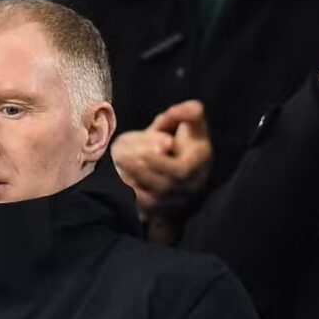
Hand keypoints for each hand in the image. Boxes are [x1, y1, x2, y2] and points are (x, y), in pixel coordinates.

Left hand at [112, 100, 211, 215]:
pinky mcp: (166, 210)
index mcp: (200, 163)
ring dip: (134, 184)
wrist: (182, 164)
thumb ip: (188, 112)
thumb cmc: (185, 139)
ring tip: (119, 167)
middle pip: (165, 186)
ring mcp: (179, 200)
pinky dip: (132, 196)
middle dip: (141, 172)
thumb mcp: (191, 122)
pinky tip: (121, 180)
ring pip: (155, 200)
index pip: (181, 171)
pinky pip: (147, 210)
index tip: (140, 152)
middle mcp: (193, 185)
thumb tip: (189, 108)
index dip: (159, 164)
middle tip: (120, 156)